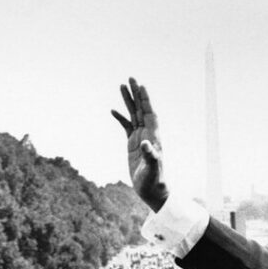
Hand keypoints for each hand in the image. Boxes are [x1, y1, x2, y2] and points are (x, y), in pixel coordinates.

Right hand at [111, 78, 167, 211]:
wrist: (152, 190)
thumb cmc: (154, 181)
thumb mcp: (152, 169)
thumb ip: (150, 156)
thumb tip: (145, 144)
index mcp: (153, 137)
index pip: (150, 113)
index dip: (146, 100)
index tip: (141, 86)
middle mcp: (148, 134)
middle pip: (142, 109)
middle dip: (136, 94)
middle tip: (130, 78)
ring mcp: (140, 138)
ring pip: (134, 115)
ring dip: (128, 101)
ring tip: (121, 86)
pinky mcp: (133, 145)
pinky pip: (126, 127)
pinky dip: (120, 118)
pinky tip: (113, 110)